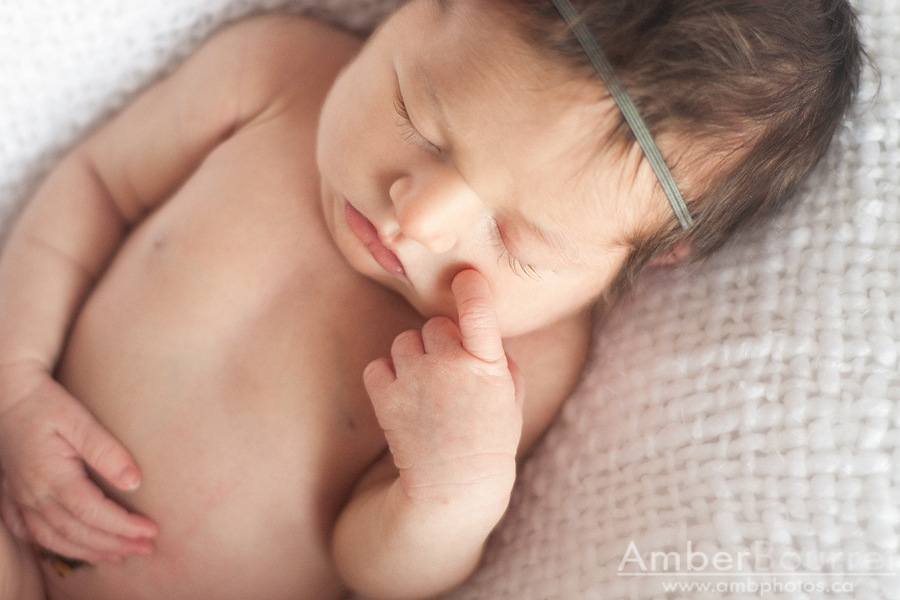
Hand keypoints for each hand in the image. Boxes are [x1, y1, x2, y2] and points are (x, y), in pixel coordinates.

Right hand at [0, 369, 157, 562]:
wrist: (9, 395)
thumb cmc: (46, 403)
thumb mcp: (79, 420)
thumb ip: (106, 451)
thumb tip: (134, 482)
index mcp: (52, 477)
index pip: (94, 514)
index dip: (124, 526)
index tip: (151, 531)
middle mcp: (34, 495)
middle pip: (78, 533)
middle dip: (114, 544)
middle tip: (146, 549)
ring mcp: (19, 498)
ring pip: (54, 538)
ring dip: (89, 552)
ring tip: (120, 555)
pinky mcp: (12, 496)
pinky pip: (28, 533)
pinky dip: (53, 545)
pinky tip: (72, 548)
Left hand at [364, 269, 523, 512]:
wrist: (453, 486)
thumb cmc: (488, 438)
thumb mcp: (510, 398)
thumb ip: (498, 358)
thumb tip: (477, 328)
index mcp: (487, 366)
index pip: (478, 313)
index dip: (471, 289)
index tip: (465, 276)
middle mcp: (449, 367)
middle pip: (435, 324)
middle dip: (441, 341)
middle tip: (449, 373)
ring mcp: (414, 381)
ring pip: (405, 340)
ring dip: (413, 358)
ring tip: (426, 391)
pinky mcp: (385, 398)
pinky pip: (378, 365)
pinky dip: (386, 378)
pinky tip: (403, 399)